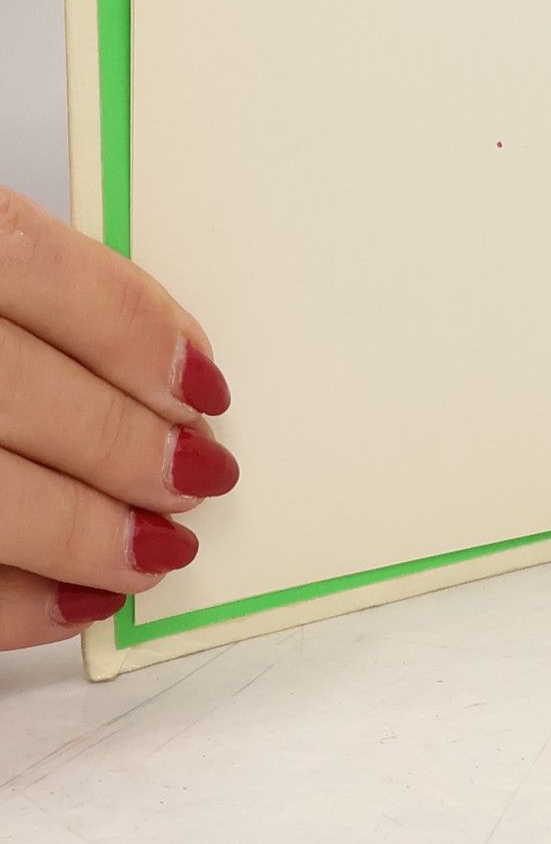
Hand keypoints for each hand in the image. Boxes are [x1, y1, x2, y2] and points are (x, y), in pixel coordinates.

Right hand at [0, 186, 233, 649]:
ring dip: (82, 533)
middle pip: (14, 391)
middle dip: (125, 445)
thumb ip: (64, 300)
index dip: (139, 337)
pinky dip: (16, 603)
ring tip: (153, 549)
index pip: (45, 272)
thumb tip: (177, 368)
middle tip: (198, 475)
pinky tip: (79, 598)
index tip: (205, 388)